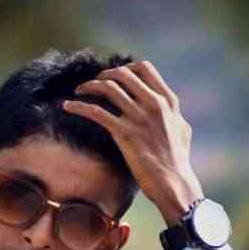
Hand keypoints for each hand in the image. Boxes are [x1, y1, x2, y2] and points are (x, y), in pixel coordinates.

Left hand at [63, 60, 204, 225]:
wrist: (172, 182)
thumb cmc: (177, 160)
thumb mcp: (181, 129)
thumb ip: (171, 113)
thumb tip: (164, 105)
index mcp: (167, 100)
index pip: (144, 68)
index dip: (125, 67)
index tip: (114, 75)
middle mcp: (153, 104)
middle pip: (122, 74)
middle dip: (104, 75)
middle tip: (93, 83)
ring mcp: (138, 117)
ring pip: (108, 88)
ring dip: (89, 86)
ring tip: (79, 91)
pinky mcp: (124, 132)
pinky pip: (95, 111)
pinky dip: (78, 106)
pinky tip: (67, 106)